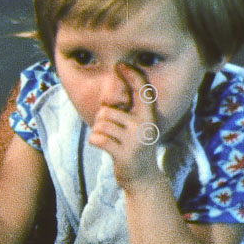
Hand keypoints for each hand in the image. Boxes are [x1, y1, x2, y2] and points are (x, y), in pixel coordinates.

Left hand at [88, 63, 161, 190]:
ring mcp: (134, 140)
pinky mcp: (124, 153)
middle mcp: (144, 125)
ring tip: (109, 141)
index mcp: (148, 116)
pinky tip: (104, 148)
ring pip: (101, 124)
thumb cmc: (134, 147)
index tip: (121, 64)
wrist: (143, 178)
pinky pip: (97, 138)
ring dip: (98, 132)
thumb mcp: (136, 127)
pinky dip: (95, 142)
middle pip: (108, 111)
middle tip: (111, 133)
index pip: (142, 89)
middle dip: (101, 120)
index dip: (132, 75)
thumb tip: (108, 98)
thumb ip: (127, 112)